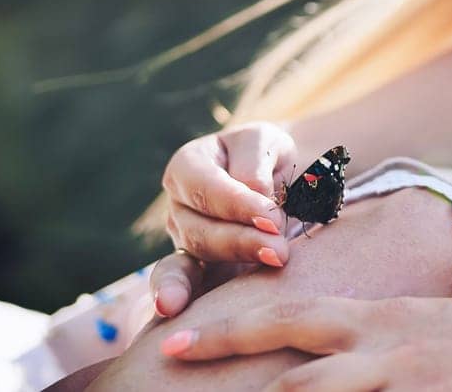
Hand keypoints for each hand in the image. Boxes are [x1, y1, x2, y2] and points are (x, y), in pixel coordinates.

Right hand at [153, 121, 298, 315]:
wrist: (281, 181)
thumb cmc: (269, 158)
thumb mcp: (266, 143)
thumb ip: (255, 162)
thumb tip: (253, 194)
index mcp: (189, 166)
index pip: (205, 187)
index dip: (236, 204)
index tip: (272, 219)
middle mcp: (178, 204)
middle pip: (199, 227)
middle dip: (241, 240)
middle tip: (280, 250)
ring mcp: (182, 237)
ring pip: (199, 254)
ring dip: (238, 258)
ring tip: (276, 260)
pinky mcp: (195, 267)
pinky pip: (179, 281)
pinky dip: (173, 293)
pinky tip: (171, 309)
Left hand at [157, 295, 451, 391]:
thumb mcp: (441, 335)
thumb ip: (386, 349)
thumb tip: (338, 366)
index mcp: (387, 320)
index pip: (292, 318)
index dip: (231, 329)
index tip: (180, 343)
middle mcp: (391, 351)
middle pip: (288, 378)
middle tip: (176, 388)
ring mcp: (416, 384)